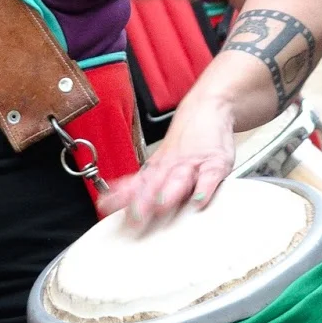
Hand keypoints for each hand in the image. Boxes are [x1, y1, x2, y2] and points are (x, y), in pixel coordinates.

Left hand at [98, 90, 234, 226]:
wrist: (209, 107)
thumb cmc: (186, 139)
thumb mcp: (161, 157)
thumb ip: (141, 181)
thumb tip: (112, 200)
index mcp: (157, 168)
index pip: (135, 183)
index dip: (121, 195)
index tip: (106, 206)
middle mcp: (171, 167)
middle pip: (154, 185)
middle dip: (143, 202)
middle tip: (134, 216)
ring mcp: (192, 165)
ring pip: (179, 180)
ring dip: (169, 193)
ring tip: (161, 206)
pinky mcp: (215, 165)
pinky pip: (209, 177)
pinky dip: (204, 189)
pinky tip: (199, 201)